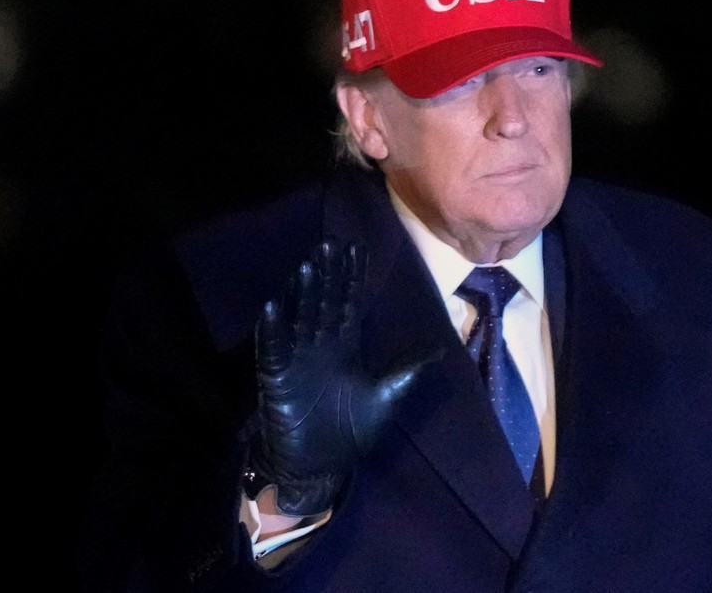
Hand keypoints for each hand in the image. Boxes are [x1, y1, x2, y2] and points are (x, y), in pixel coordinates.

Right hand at [249, 239, 440, 516]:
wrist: (320, 468)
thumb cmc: (350, 433)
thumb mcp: (386, 398)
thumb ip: (406, 371)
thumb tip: (438, 348)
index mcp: (345, 348)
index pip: (348, 305)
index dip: (352, 279)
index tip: (357, 249)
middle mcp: (320, 347)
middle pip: (323, 303)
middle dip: (327, 275)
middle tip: (330, 243)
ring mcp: (297, 361)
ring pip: (300, 320)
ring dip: (301, 295)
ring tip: (306, 265)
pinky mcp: (278, 380)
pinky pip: (275, 351)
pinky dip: (273, 330)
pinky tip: (272, 307)